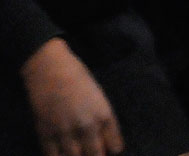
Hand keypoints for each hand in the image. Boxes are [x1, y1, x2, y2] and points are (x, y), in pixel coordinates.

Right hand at [20, 38, 123, 155]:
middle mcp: (87, 126)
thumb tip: (103, 140)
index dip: (112, 149)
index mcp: (104, 115)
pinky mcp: (45, 133)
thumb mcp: (100, 98)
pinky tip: (60, 152)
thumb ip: (103, 120)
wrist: (50, 69)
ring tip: (76, 151)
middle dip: (95, 155)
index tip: (108, 148)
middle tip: (91, 151)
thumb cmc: (78, 78)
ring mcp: (65, 131)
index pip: (116, 147)